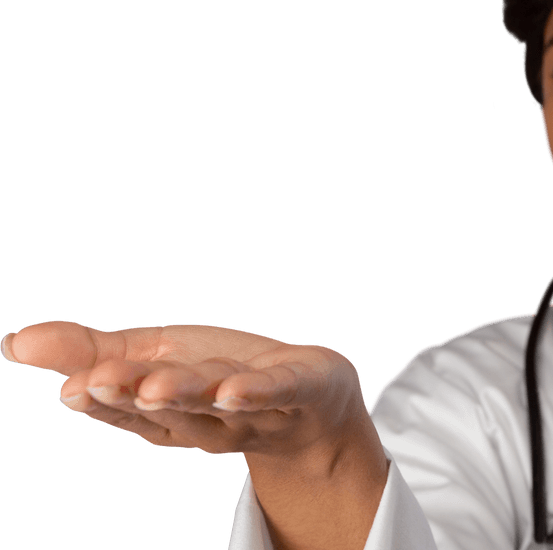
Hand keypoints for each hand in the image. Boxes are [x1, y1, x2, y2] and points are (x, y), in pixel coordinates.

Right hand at [1, 320, 369, 458]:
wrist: (314, 402)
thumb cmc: (222, 377)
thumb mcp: (155, 357)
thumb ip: (90, 352)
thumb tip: (13, 341)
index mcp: (168, 415)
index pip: (129, 409)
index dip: (103, 400)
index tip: (74, 386)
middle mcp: (209, 420)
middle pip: (169, 408)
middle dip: (134, 396)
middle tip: (99, 383)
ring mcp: (257, 409)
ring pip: (218, 401)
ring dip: (187, 394)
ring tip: (158, 385)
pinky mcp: (300, 389)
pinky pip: (278, 392)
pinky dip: (257, 392)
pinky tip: (235, 389)